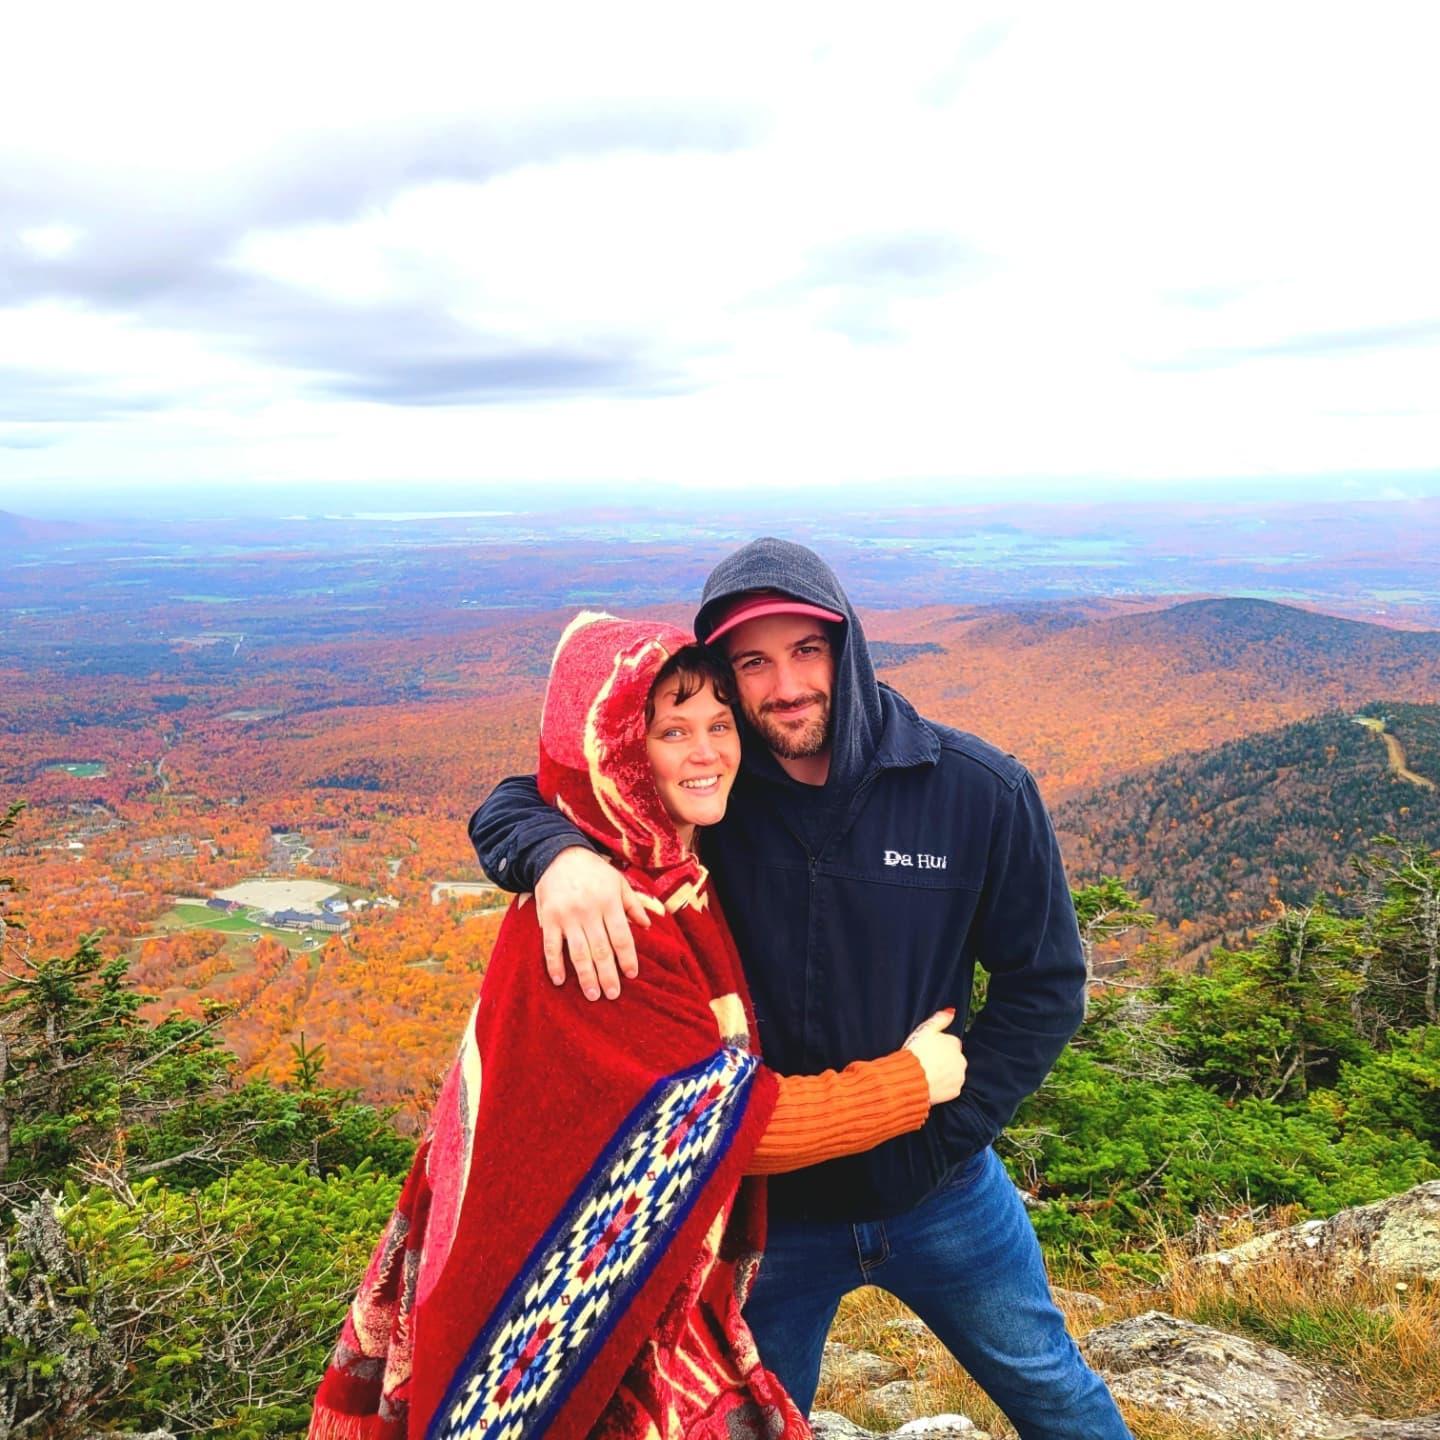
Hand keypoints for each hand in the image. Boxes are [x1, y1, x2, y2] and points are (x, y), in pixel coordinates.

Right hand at [533, 847, 658, 999]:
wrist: (558, 854)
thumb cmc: (594, 870)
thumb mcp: (618, 881)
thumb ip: (633, 904)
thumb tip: (648, 926)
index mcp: (609, 902)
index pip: (622, 937)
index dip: (628, 958)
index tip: (631, 975)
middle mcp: (589, 911)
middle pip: (602, 950)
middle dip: (608, 975)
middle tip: (612, 995)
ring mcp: (567, 916)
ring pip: (579, 952)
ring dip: (586, 976)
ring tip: (592, 995)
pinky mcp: (549, 918)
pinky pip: (551, 946)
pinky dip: (554, 964)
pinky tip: (560, 980)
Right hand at [903, 1008, 965, 1104]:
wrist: (910, 1079)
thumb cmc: (915, 1053)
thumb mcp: (925, 1030)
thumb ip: (940, 1019)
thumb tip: (952, 1011)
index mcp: (954, 1043)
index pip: (950, 1043)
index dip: (938, 1048)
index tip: (928, 1052)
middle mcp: (961, 1059)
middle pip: (954, 1059)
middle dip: (944, 1061)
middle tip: (927, 1064)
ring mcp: (959, 1076)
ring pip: (953, 1073)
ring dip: (944, 1074)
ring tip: (928, 1075)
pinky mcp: (955, 1091)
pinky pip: (951, 1087)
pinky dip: (943, 1086)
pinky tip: (931, 1084)